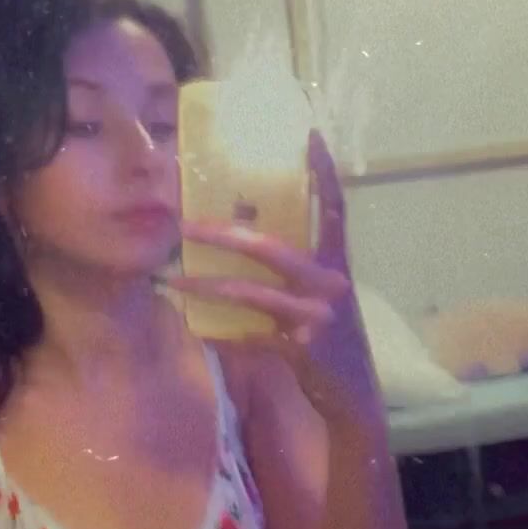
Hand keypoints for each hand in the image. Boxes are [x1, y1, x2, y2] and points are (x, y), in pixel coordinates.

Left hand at [167, 131, 379, 422]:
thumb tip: (245, 241)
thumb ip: (296, 273)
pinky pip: (250, 338)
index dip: (324, 173)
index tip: (310, 135)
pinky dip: (222, 335)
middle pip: (270, 248)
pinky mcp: (301, 349)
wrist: (353, 394)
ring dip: (206, 285)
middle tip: (184, 224)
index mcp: (336, 264)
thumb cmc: (331, 340)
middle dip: (221, 234)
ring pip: (250, 294)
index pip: (334, 208)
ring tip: (174, 278)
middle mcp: (330, 283)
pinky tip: (199, 330)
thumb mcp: (322, 299)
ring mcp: (317, 316)